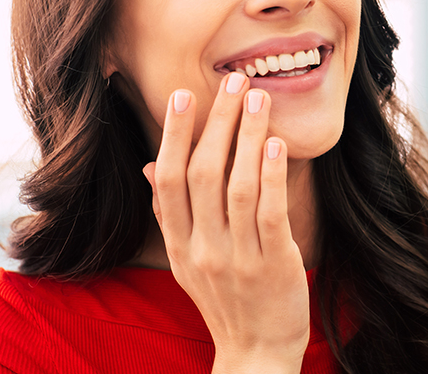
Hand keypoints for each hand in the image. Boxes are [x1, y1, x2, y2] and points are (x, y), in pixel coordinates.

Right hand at [143, 73, 308, 373]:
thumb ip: (170, 214)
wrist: (256, 353)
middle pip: (202, 174)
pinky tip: (277, 145)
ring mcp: (237, 258)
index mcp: (179, 243)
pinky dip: (272, 177)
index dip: (174, 134)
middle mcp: (201, 249)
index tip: (184, 94)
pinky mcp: (273, 266)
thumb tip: (150, 166)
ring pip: (237, 187)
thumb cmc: (225, 297)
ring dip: (248, 137)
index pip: (169, 179)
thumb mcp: (187, 260)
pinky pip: (270, 214)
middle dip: (218, 123)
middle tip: (233, 81)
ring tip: (260, 98)